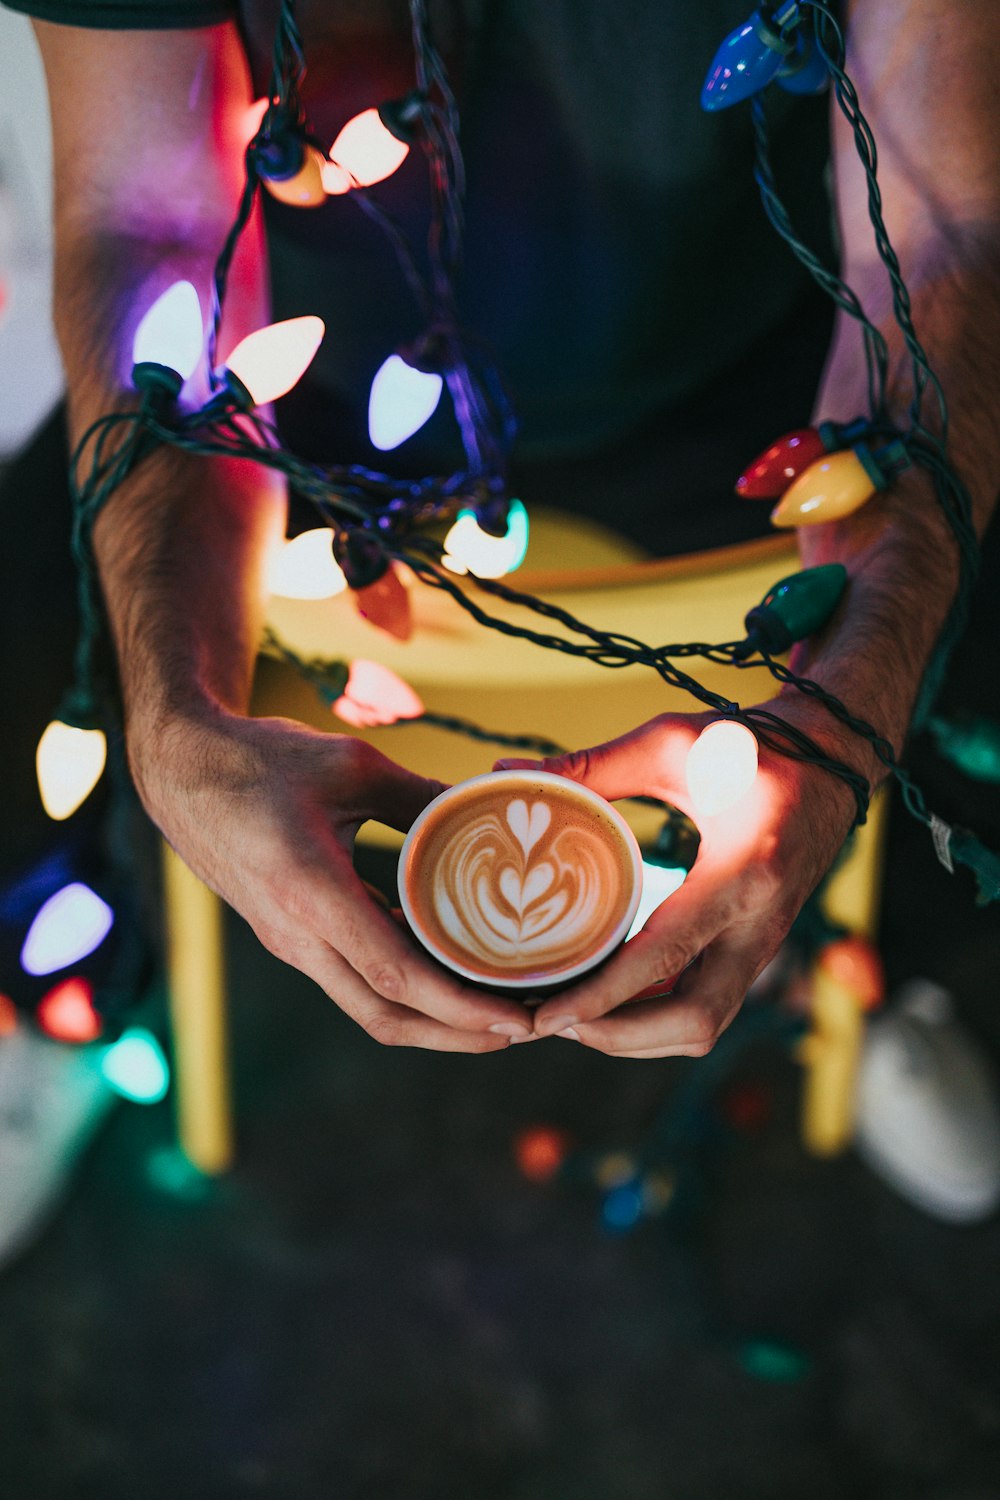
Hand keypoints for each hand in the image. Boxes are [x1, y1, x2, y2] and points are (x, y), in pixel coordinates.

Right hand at [131, 707, 534, 1050]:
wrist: (181, 771)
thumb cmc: (262, 760)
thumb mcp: (351, 766)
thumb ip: (422, 798)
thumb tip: (489, 813)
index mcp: (311, 894)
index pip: (395, 977)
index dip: (460, 1008)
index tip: (516, 1017)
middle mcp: (296, 934)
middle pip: (384, 1016)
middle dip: (458, 1035)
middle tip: (524, 1029)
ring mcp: (290, 942)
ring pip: (367, 1006)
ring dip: (433, 1018)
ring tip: (499, 1008)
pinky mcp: (290, 937)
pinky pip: (353, 979)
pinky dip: (405, 988)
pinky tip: (450, 970)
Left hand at [497, 696, 860, 1057]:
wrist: (831, 760)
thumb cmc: (749, 746)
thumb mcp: (672, 742)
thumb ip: (593, 766)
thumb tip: (509, 773)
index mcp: (741, 872)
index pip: (666, 958)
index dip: (603, 996)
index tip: (547, 1016)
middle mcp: (759, 923)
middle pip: (693, 1023)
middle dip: (617, 1037)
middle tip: (550, 1021)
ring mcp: (764, 944)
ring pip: (704, 1027)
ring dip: (636, 1038)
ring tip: (569, 1017)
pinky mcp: (758, 950)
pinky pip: (708, 1007)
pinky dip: (656, 1020)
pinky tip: (607, 1001)